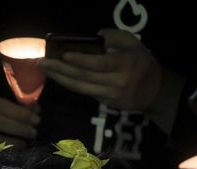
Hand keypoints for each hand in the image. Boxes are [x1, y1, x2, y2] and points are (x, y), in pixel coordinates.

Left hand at [37, 29, 161, 110]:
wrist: (154, 91)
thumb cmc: (141, 63)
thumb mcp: (132, 43)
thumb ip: (113, 37)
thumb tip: (94, 38)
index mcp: (123, 64)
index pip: (97, 64)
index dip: (79, 60)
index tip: (62, 54)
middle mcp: (115, 82)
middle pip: (83, 77)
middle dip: (60, 69)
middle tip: (42, 62)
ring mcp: (109, 96)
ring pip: (80, 88)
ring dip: (60, 79)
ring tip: (45, 69)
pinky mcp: (106, 104)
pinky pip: (85, 92)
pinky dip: (71, 84)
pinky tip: (59, 77)